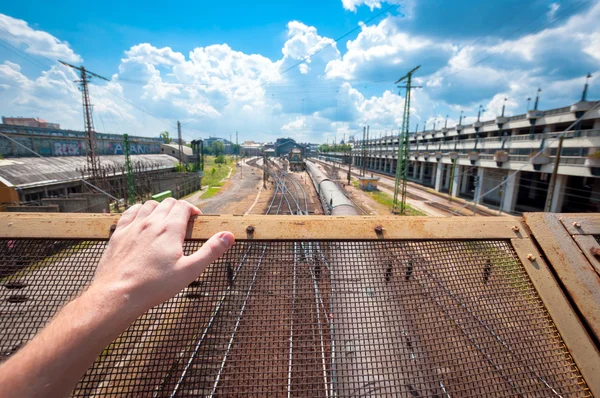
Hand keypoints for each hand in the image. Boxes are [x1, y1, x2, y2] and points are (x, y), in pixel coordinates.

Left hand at [91, 198, 233, 316]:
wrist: (117, 295)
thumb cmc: (154, 286)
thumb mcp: (189, 271)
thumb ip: (210, 251)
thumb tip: (228, 235)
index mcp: (170, 229)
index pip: (183, 206)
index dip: (192, 210)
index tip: (196, 219)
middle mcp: (151, 222)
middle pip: (167, 203)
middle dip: (178, 208)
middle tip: (183, 221)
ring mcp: (133, 226)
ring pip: (149, 205)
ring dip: (160, 208)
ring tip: (164, 220)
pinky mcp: (118, 234)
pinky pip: (130, 212)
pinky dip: (139, 211)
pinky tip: (142, 219)